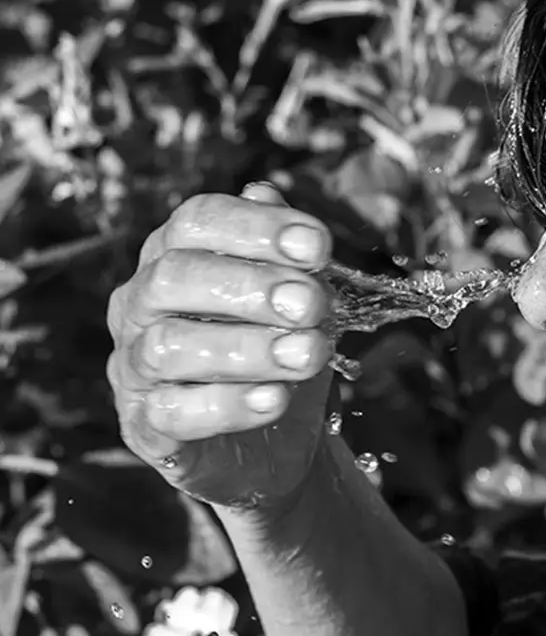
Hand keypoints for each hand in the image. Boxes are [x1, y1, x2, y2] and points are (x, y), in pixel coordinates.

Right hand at [107, 182, 336, 510]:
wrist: (279, 443)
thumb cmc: (282, 354)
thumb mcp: (298, 300)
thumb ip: (286, 254)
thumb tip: (268, 192)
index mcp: (176, 257)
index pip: (196, 221)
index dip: (257, 227)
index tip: (320, 246)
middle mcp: (141, 305)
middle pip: (174, 277)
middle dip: (249, 286)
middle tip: (311, 305)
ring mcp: (134, 367)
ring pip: (169, 346)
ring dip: (247, 348)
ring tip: (307, 354)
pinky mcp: (145, 426)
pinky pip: (171, 413)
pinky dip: (228, 405)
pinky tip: (275, 399)